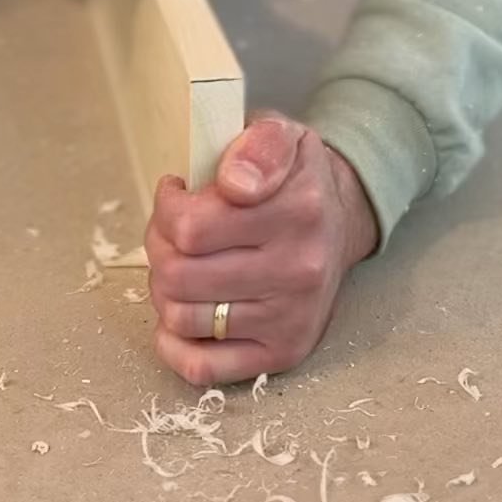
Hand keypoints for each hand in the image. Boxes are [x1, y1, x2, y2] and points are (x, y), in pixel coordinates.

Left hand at [146, 115, 378, 385]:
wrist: (340, 221)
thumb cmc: (293, 179)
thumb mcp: (280, 135)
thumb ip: (258, 145)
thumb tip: (235, 184)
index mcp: (299, 210)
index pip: (190, 227)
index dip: (167, 207)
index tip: (178, 193)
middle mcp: (301, 269)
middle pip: (177, 274)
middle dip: (160, 246)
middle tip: (174, 231)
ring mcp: (292, 318)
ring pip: (181, 318)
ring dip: (165, 289)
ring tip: (183, 263)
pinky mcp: (283, 354)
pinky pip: (203, 367)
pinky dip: (175, 344)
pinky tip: (185, 311)